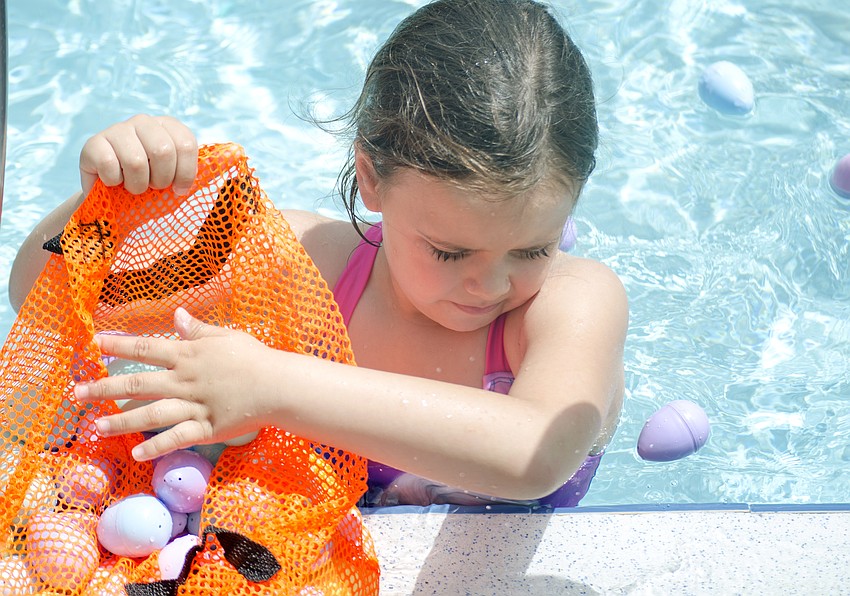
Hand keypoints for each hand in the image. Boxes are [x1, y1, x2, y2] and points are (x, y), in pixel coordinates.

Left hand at [75, 308, 268, 460]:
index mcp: (188, 355)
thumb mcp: (226, 336)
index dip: (119, 345)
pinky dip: (157, 446)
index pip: (146, 348)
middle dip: (105, 388)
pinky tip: (137, 452)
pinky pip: (177, 437)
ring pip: (151, 413)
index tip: (94, 344)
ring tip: (96, 426)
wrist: (278, 385)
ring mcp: (194, 406)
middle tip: (77, 393)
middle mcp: (184, 380)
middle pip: (138, 383)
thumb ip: (198, 329)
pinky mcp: (206, 428)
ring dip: (121, 420)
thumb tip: (176, 315)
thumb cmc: (254, 358)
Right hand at [79, 114, 198, 196]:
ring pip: (136, 161)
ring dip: (137, 185)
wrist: (113, 202)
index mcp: (169, 128)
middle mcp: (144, 122)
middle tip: (153, 187)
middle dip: (160, 180)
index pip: (186, 144)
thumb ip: (199, 170)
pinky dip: (114, 183)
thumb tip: (233, 156)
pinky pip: (109, 165)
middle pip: (162, 151)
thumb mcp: (177, 181)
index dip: (184, 173)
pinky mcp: (93, 143)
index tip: (178, 189)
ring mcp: (117, 129)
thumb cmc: (151, 190)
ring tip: (133, 186)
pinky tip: (113, 182)